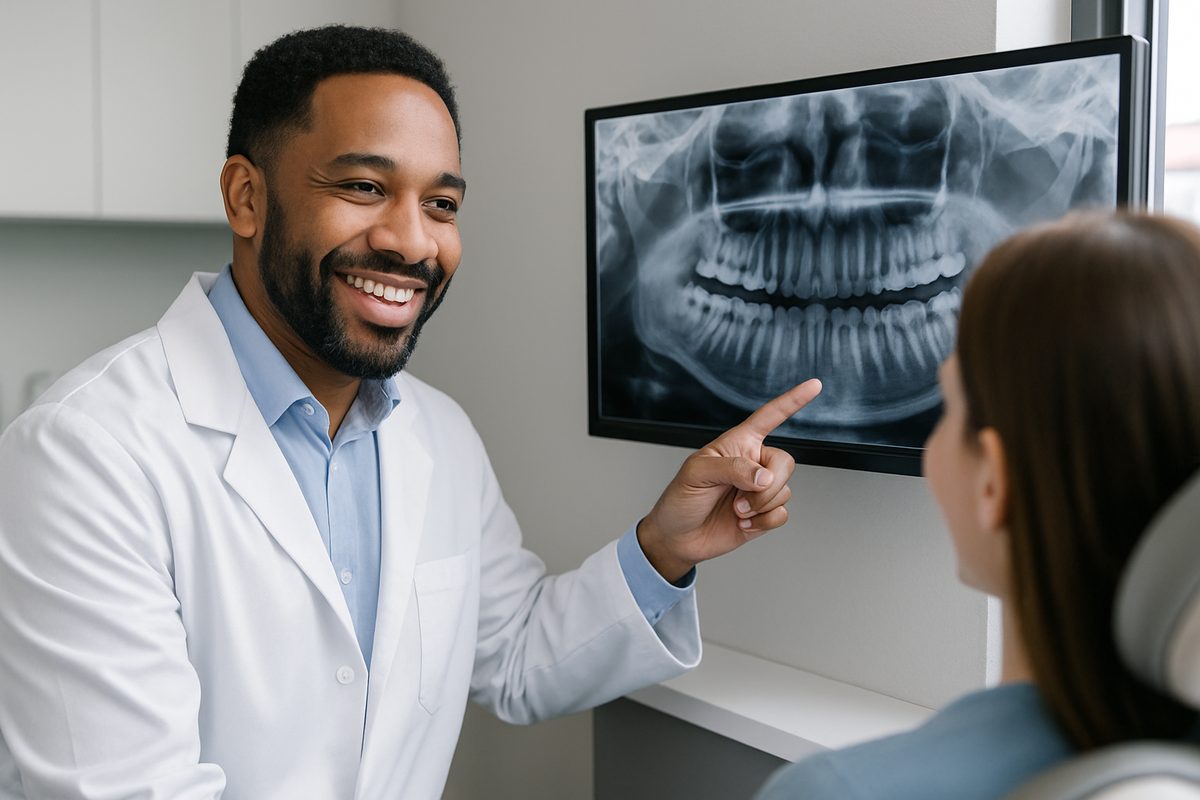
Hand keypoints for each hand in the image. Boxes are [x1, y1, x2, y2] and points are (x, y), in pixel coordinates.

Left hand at [637, 379, 822, 581]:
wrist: (678, 538)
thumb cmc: (681, 499)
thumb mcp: (696, 474)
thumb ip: (732, 469)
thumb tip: (764, 477)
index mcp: (737, 443)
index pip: (769, 417)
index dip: (792, 401)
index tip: (815, 385)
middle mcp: (753, 463)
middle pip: (785, 462)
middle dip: (768, 485)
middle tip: (741, 499)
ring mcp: (759, 489)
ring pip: (785, 490)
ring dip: (759, 506)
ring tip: (735, 511)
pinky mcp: (763, 513)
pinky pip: (782, 514)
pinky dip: (763, 522)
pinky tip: (743, 524)